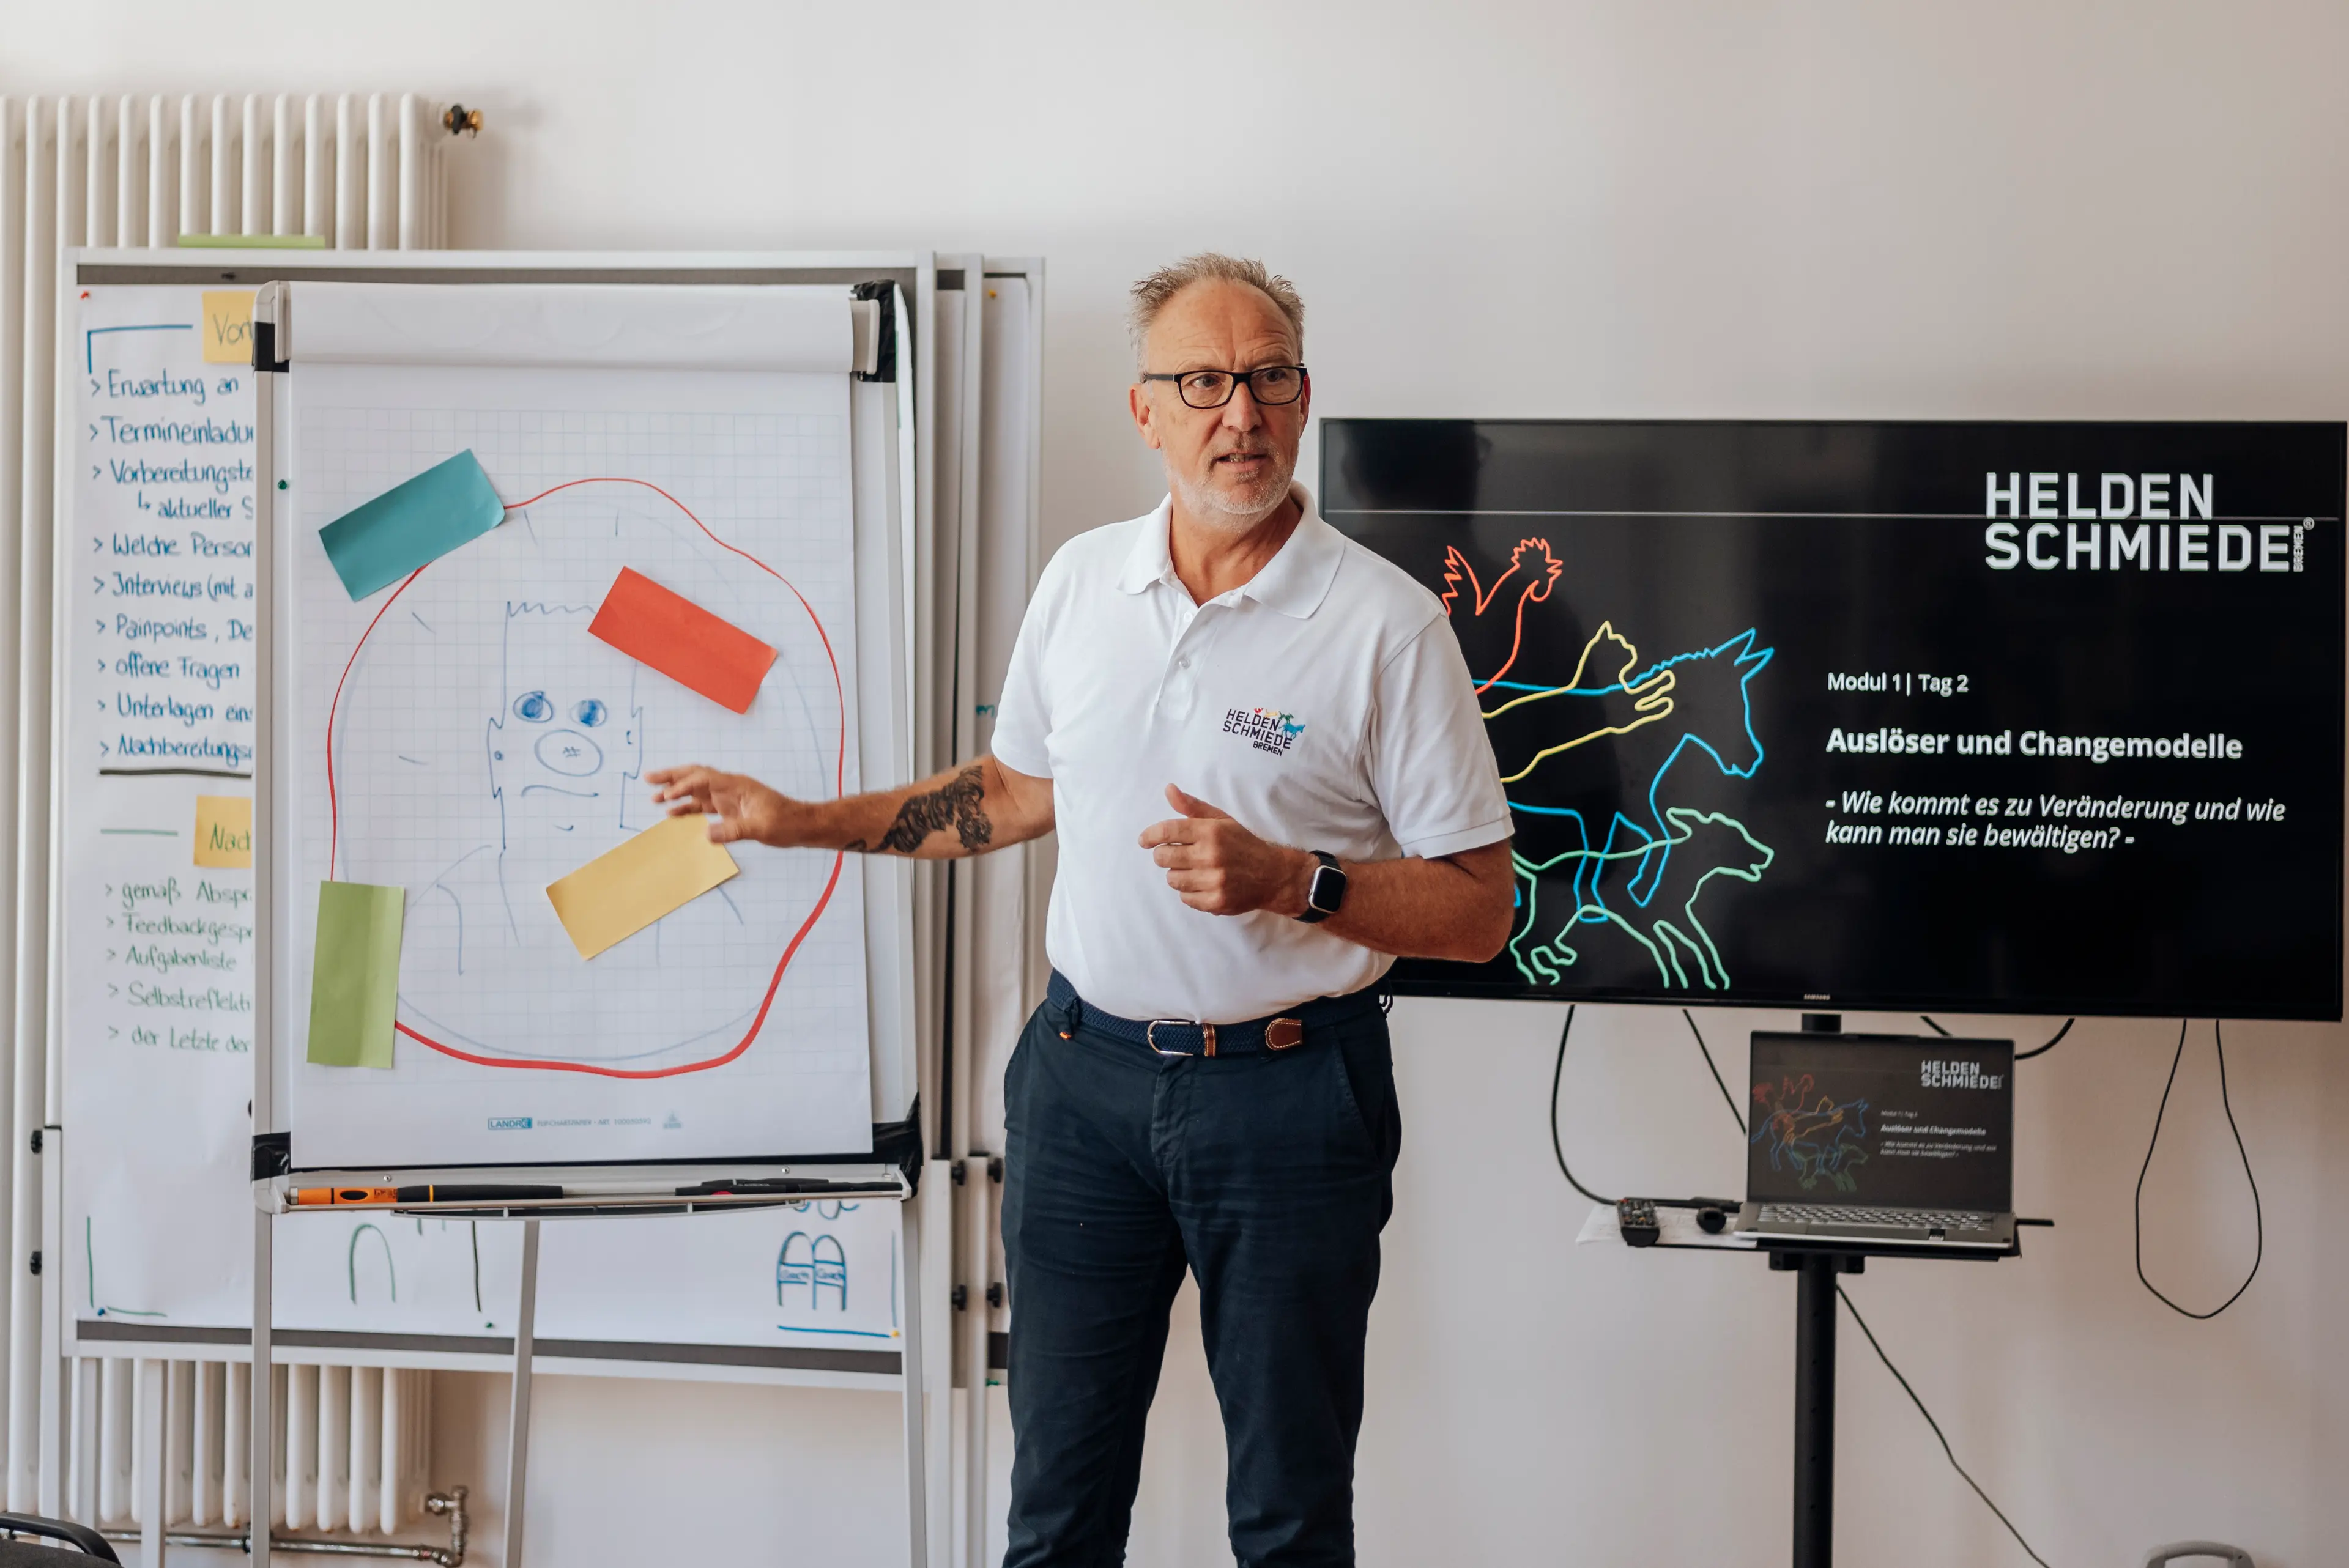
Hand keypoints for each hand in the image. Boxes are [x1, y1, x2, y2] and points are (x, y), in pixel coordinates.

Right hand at [646, 764, 792, 845]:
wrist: (801, 825)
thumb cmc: (786, 823)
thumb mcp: (762, 829)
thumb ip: (735, 830)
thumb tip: (707, 834)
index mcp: (737, 786)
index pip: (704, 778)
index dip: (684, 785)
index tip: (668, 796)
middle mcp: (730, 787)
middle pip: (695, 776)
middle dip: (672, 777)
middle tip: (649, 778)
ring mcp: (728, 797)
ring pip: (696, 790)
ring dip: (675, 792)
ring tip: (654, 797)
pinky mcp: (729, 809)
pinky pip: (703, 805)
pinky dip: (687, 808)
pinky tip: (673, 814)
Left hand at [1137, 784, 1312, 916]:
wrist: (1273, 875)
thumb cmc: (1243, 844)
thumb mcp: (1221, 820)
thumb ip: (1192, 807)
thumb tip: (1168, 789)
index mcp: (1211, 831)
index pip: (1168, 831)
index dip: (1150, 835)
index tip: (1144, 841)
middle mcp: (1211, 855)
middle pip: (1164, 857)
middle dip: (1165, 855)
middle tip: (1176, 855)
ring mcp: (1214, 880)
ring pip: (1172, 879)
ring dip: (1178, 875)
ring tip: (1194, 870)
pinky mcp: (1216, 901)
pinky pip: (1185, 898)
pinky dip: (1190, 892)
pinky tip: (1203, 884)